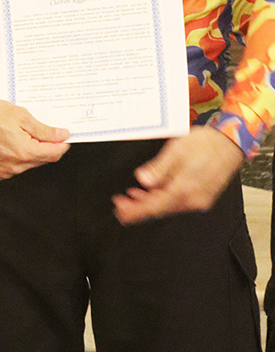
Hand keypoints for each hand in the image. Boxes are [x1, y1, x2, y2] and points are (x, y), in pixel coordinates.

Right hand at [0, 98, 69, 180]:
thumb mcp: (21, 115)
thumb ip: (44, 129)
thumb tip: (62, 136)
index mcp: (24, 151)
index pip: (54, 153)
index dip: (62, 144)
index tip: (65, 136)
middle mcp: (16, 165)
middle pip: (42, 159)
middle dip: (46, 146)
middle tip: (41, 131)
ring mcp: (5, 171)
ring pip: (29, 164)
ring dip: (32, 152)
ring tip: (22, 134)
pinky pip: (16, 167)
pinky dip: (18, 157)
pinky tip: (11, 143)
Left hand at [113, 128, 243, 224]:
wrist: (231, 141)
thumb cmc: (206, 143)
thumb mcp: (176, 151)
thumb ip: (158, 168)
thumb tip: (142, 180)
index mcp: (184, 189)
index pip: (154, 207)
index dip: (135, 210)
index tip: (120, 210)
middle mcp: (193, 199)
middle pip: (160, 209)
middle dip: (138, 208)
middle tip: (120, 204)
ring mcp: (199, 199)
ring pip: (169, 206)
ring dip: (150, 202)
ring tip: (133, 196)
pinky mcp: (203, 194)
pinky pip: (178, 201)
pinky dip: (163, 197)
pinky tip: (154, 191)